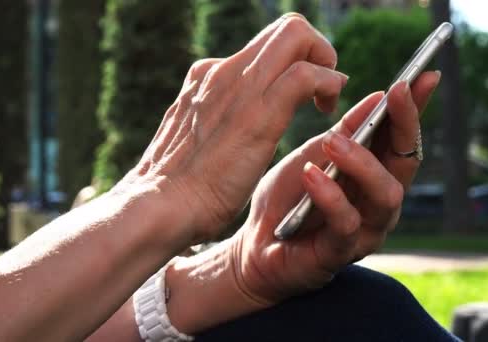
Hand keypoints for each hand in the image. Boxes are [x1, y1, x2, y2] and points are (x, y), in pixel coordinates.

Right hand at [115, 14, 347, 244]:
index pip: (262, 46)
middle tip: (323, 90)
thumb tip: (230, 125)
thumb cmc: (177, 187)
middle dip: (317, 50)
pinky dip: (328, 84)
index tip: (303, 96)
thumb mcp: (193, 139)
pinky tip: (327, 111)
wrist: (159, 206)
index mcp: (207, 77)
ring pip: (297, 36)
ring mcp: (239, 88)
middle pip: (286, 27)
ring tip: (326, 102)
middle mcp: (223, 71)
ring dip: (326, 64)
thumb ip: (211, 121)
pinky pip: (306, 76)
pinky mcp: (258, 114)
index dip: (293, 63)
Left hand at [228, 71, 440, 303]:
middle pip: (407, 163)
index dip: (415, 108)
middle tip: (392, 93)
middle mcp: (379, 203)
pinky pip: (346, 222)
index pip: (402, 139)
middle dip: (404, 125)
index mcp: (374, 175)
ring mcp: (365, 230)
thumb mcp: (313, 154)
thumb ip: (345, 132)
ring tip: (332, 142)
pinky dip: (330, 195)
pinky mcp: (339, 253)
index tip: (424, 74)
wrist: (255, 244)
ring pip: (386, 194)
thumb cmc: (288, 197)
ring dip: (362, 162)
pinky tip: (310, 174)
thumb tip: (378, 96)